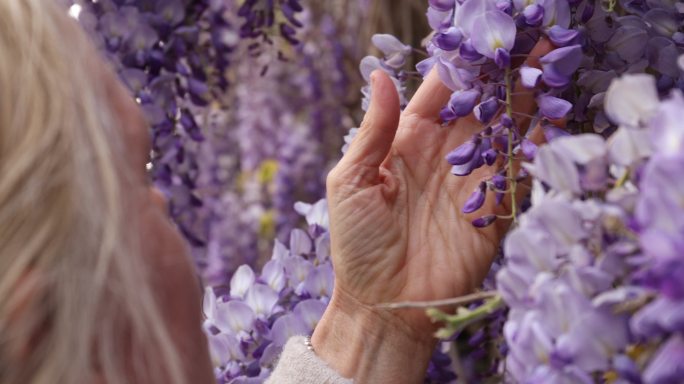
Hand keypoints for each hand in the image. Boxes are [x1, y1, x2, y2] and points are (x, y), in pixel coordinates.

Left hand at [312, 42, 552, 381]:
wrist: (384, 304)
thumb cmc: (357, 244)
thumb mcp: (351, 183)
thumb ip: (372, 131)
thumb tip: (381, 76)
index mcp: (408, 140)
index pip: (442, 91)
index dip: (463, 64)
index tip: (485, 35)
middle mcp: (445, 153)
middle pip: (480, 103)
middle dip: (504, 72)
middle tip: (529, 40)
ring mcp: (472, 180)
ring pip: (504, 131)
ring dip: (525, 101)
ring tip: (546, 66)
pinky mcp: (494, 210)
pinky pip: (518, 173)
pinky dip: (534, 149)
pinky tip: (547, 122)